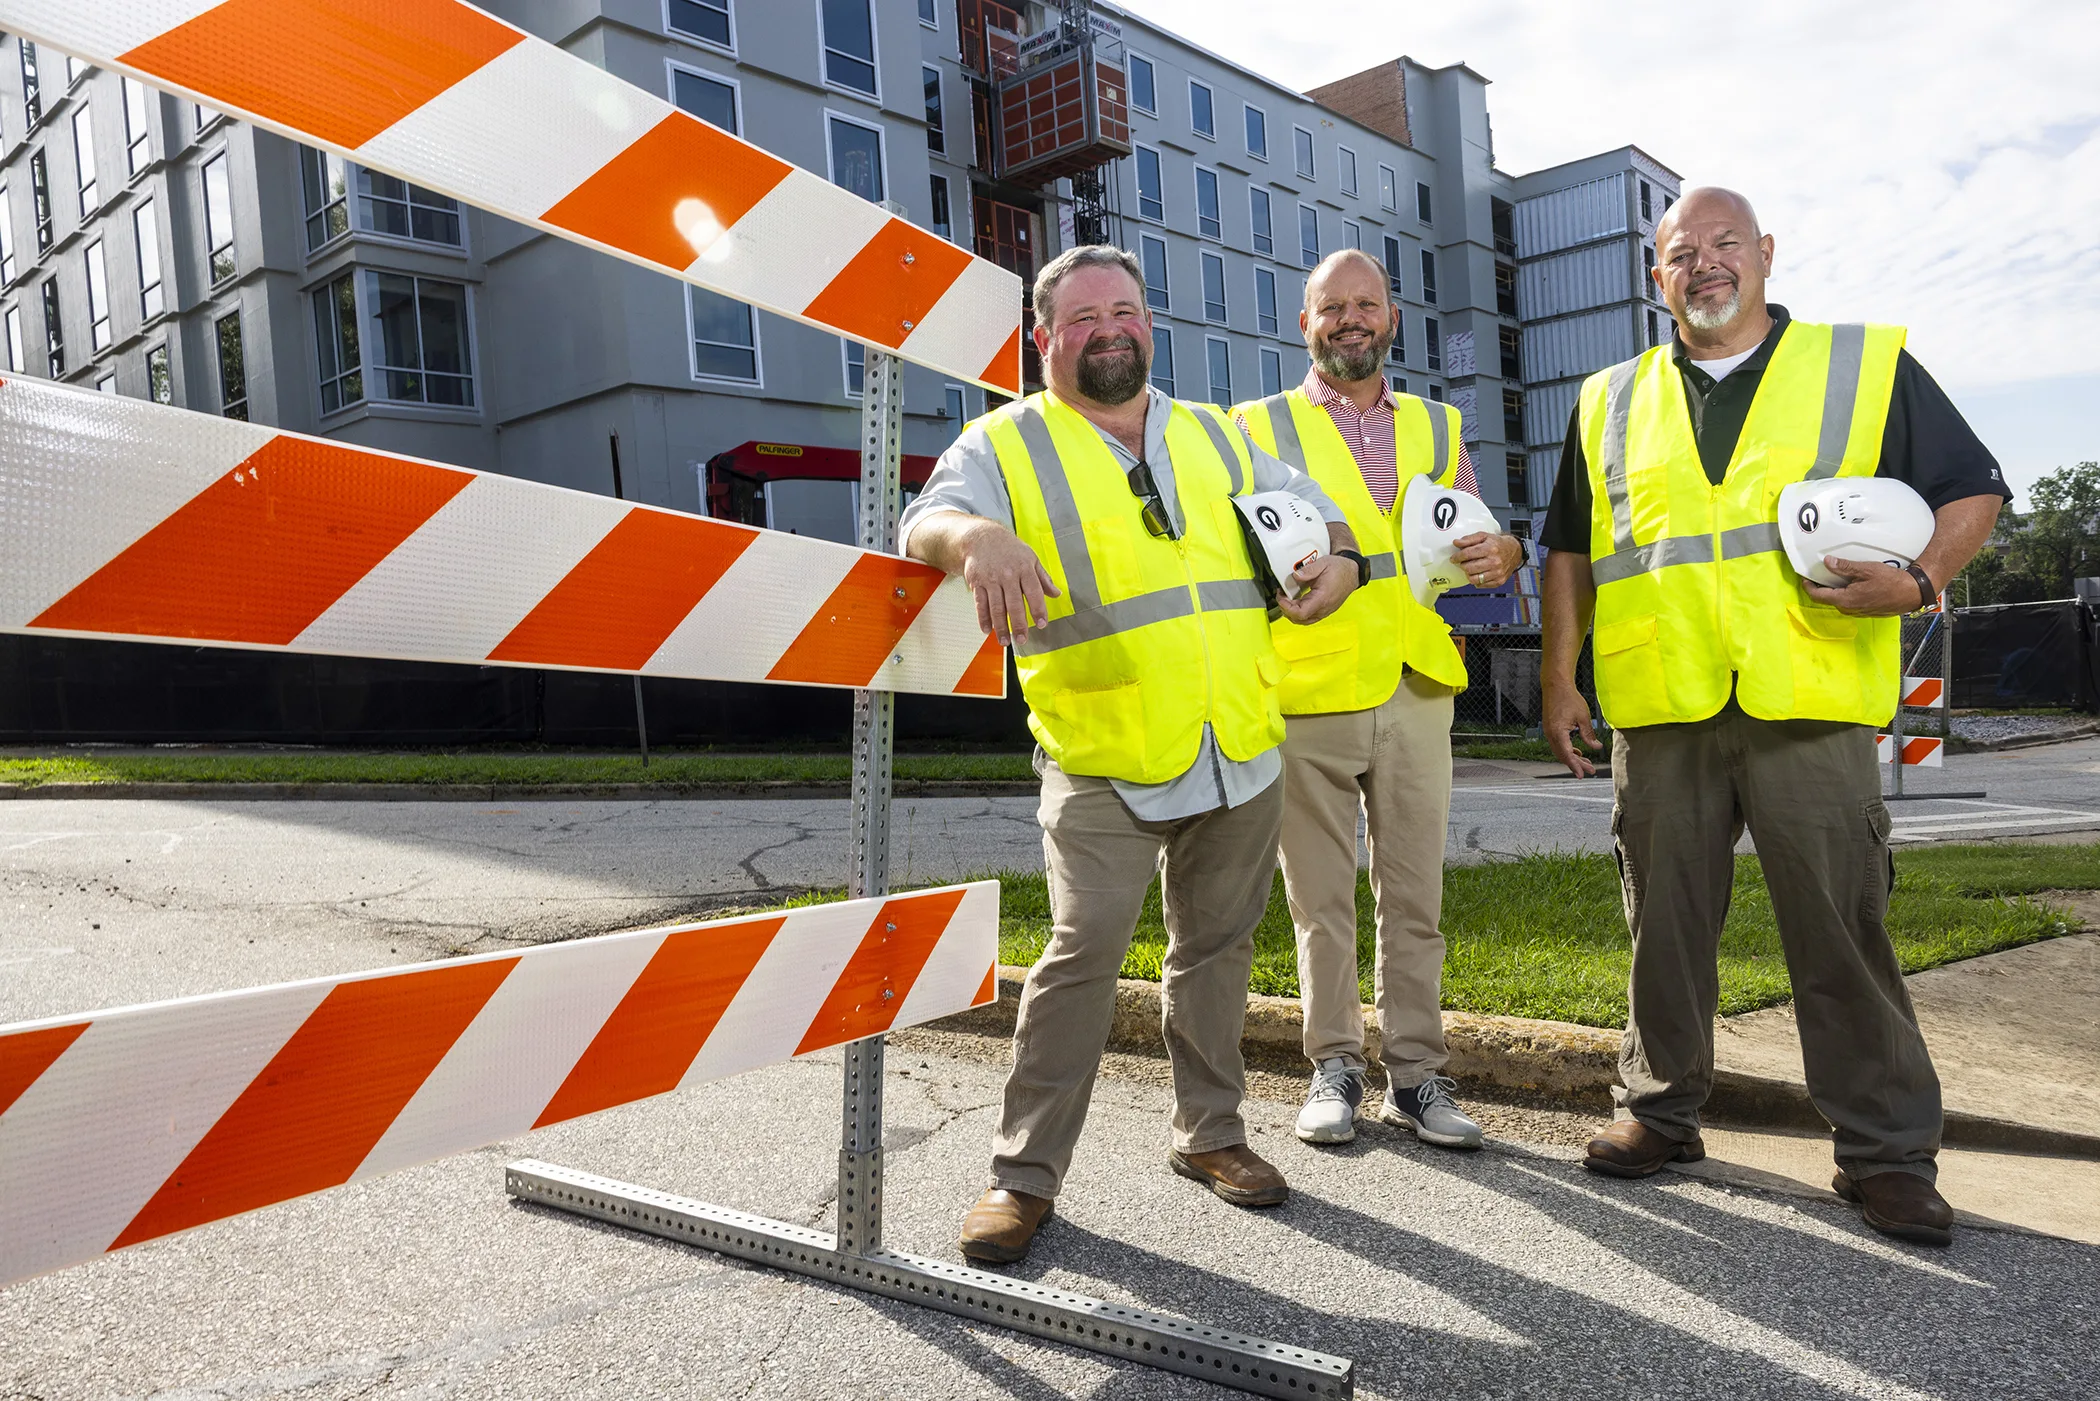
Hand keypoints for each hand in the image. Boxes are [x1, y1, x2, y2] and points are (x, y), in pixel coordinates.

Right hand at [959, 524, 1060, 644]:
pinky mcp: (977, 582)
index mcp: (1025, 568)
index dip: (1038, 609)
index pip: (1034, 592)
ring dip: (1000, 626)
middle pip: (1014, 603)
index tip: (1042, 624)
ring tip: (1004, 641)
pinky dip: (983, 618)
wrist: (982, 538)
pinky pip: (980, 604)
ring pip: (996, 607)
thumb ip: (1043, 579)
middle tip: (1022, 639)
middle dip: (1018, 624)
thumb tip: (1057, 594)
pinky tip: (987, 629)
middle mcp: (1008, 574)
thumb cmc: (1010, 550)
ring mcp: (991, 579)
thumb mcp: (1031, 558)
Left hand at [1276, 552, 1354, 624]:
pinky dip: (1299, 612)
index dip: (1286, 607)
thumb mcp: (1323, 563)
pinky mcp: (1324, 611)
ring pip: (1303, 620)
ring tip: (1287, 598)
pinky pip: (1308, 617)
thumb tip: (1295, 576)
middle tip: (1282, 596)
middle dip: (1286, 609)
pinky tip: (1296, 601)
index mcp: (1322, 598)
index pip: (1300, 613)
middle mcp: (1324, 608)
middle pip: (1299, 619)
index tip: (1281, 597)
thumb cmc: (1340, 569)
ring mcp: (1324, 611)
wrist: (1352, 572)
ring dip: (1292, 612)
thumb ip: (1308, 570)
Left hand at [1453, 532, 1523, 589]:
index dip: (1457, 557)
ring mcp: (1497, 573)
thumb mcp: (1484, 536)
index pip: (1467, 554)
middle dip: (1463, 565)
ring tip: (1471, 568)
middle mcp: (1494, 562)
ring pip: (1473, 579)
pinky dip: (1477, 580)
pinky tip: (1479, 573)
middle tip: (1464, 562)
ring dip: (1469, 574)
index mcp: (1490, 549)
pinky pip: (1480, 585)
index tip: (1454, 558)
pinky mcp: (1499, 581)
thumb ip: (1469, 539)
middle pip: (1469, 568)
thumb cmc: (1498, 544)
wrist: (1515, 551)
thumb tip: (1456, 542)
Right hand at [1543, 679, 1601, 777]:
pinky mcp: (1550, 729)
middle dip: (1576, 764)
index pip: (1567, 754)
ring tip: (1586, 763)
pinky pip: (1558, 745)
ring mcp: (1549, 732)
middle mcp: (1551, 734)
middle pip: (1563, 756)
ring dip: (1572, 758)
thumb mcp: (1583, 717)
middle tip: (1590, 771)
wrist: (1556, 686)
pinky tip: (1578, 752)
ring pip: (1560, 751)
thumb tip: (1596, 747)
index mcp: (1558, 732)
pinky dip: (1568, 751)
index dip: (1575, 766)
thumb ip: (1589, 734)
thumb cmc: (1569, 698)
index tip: (1583, 774)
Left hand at [1800, 556, 1928, 616]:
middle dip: (1821, 586)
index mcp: (1845, 600)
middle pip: (1827, 598)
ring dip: (1835, 589)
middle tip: (1820, 573)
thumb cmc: (1892, 582)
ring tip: (1837, 575)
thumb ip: (1844, 567)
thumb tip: (1828, 562)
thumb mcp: (1866, 570)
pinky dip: (1846, 593)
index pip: (1817, 595)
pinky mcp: (1865, 611)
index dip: (1808, 586)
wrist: (1912, 593)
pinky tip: (1852, 583)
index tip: (1804, 577)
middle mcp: (1849, 609)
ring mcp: (1857, 612)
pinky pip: (1850, 602)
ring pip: (1839, 600)